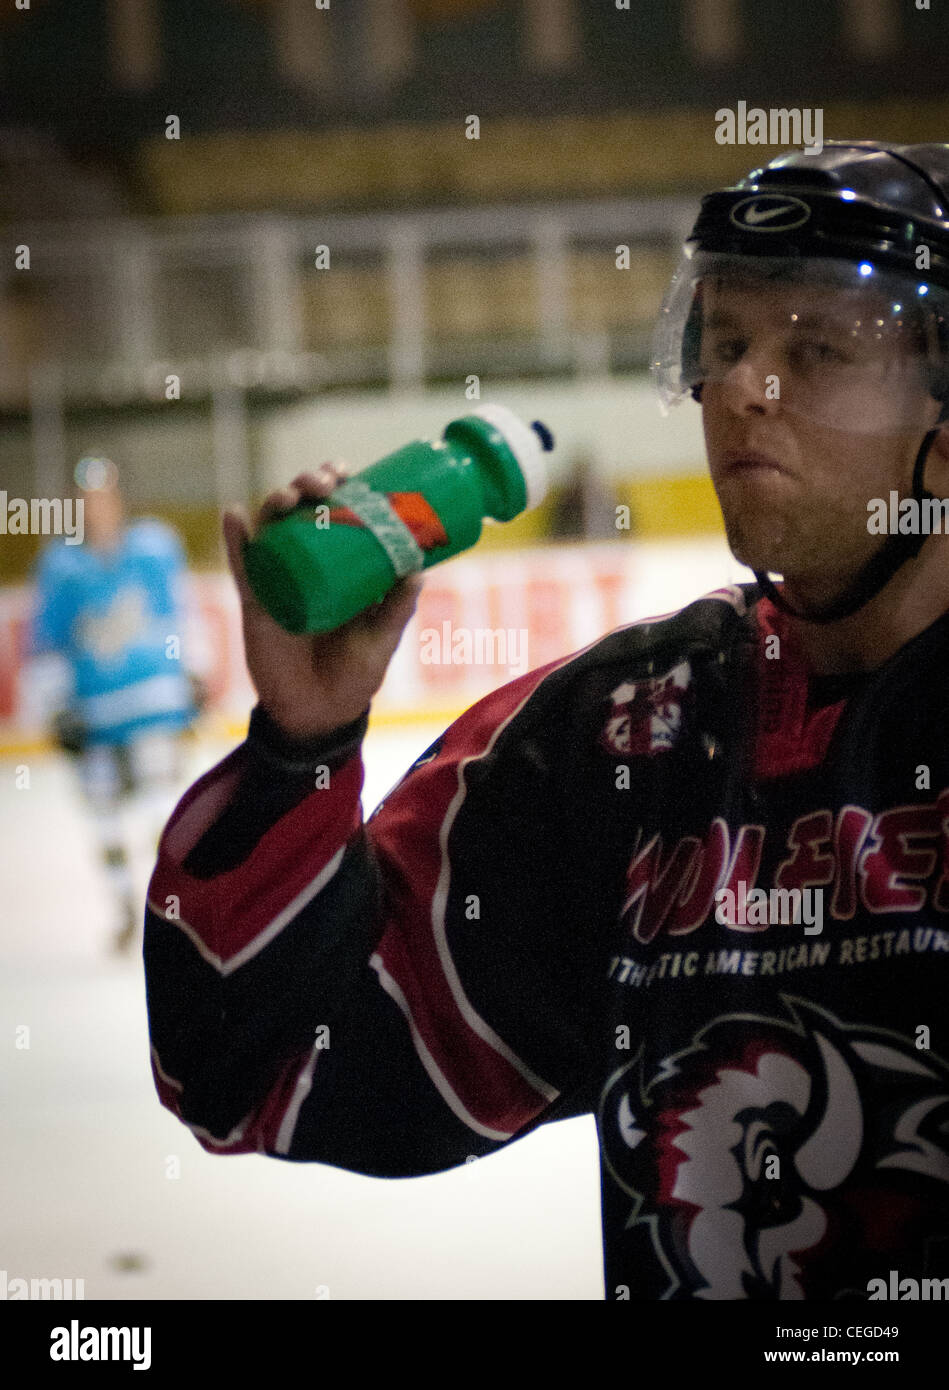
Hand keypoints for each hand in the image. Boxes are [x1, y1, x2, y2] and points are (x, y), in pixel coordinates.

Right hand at [222, 466, 423, 740]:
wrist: (318, 713)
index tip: (348, 472)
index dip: (339, 487)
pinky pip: (243, 566)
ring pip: (271, 528)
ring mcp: (279, 579)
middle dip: (308, 484)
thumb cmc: (354, 675)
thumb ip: (397, 608)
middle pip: (301, 510)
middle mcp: (307, 564)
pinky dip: (236, 540)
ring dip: (275, 501)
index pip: (336, 513)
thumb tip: (417, 569)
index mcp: (340, 566)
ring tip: (288, 496)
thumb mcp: (381, 639)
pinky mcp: (256, 602)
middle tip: (325, 483)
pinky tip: (235, 516)